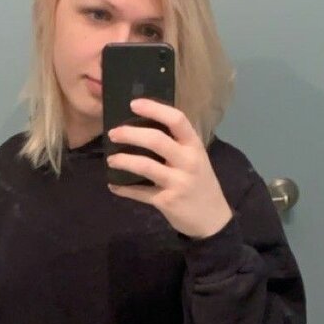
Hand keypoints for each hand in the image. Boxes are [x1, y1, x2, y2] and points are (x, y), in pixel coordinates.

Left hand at [106, 98, 232, 238]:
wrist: (212, 219)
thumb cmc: (200, 183)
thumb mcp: (196, 159)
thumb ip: (177, 144)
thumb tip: (145, 127)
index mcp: (194, 146)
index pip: (177, 119)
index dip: (154, 109)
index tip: (133, 104)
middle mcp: (188, 162)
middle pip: (156, 140)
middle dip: (130, 134)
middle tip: (113, 133)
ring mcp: (178, 182)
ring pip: (145, 166)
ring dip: (123, 160)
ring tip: (110, 160)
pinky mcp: (167, 201)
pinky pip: (140, 193)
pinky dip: (123, 189)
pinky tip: (114, 185)